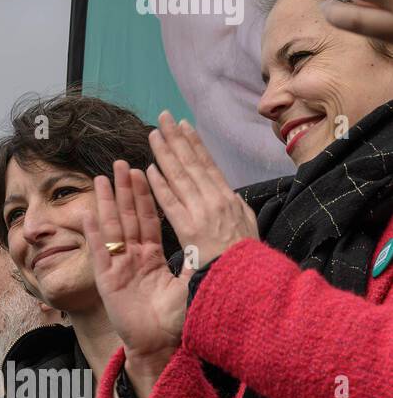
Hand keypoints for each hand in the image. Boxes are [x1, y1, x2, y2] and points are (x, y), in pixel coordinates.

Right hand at [83, 161, 188, 380]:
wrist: (159, 347)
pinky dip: (94, 235)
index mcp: (153, 257)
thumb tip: (205, 238)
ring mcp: (118, 268)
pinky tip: (89, 215)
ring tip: (102, 179)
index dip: (146, 196)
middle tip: (122, 163)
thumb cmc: (175, 320)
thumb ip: (192, 260)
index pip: (150, 219)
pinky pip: (100, 254)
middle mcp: (133, 258)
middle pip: (128, 217)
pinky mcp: (107, 282)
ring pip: (112, 229)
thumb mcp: (190, 285)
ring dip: (106, 204)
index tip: (145, 170)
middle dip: (125, 190)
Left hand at [145, 111, 258, 265]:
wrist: (248, 280)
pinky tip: (148, 169)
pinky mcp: (189, 228)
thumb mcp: (247, 225)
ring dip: (165, 154)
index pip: (208, 165)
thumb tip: (228, 194)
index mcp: (229, 199)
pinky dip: (160, 185)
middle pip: (192, 164)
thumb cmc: (247, 257)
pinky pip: (171, 203)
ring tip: (153, 134)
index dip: (195, 144)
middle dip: (177, 139)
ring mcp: (202, 212)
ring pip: (180, 177)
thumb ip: (235, 208)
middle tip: (163, 117)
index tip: (184, 126)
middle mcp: (216, 200)